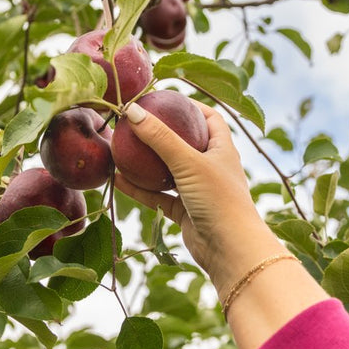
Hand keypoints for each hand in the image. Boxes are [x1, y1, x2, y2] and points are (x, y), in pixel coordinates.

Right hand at [113, 99, 282, 291]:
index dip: (191, 106)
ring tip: (120, 150)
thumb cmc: (218, 199)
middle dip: (161, 134)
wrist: (230, 250)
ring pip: (168, 171)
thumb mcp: (188, 162)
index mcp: (222, 149)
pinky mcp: (186, 212)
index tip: (165, 99)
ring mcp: (198, 191)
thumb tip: (132, 110)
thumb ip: (161, 137)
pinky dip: (141, 189)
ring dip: (146, 163)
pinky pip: (159, 196)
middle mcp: (212, 167)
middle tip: (135, 123)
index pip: (210, 118)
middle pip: (185, 143)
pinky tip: (117, 180)